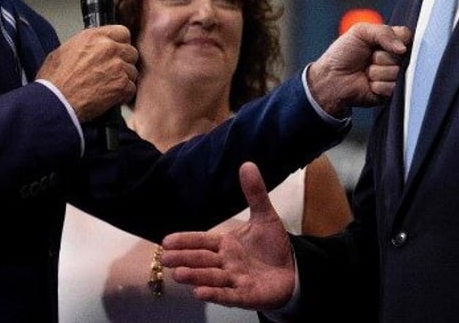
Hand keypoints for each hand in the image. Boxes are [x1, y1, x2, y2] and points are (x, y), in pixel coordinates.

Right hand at [36, 25, 137, 121]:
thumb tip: (91, 48)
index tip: (118, 50)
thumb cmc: (54, 80)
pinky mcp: (122, 85)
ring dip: (124, 79)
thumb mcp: (64, 51)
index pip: (122, 32)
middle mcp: (109, 48)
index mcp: (94, 37)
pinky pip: (131, 88)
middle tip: (113, 72)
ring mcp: (118, 67)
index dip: (121, 43)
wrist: (56, 101)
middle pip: (131, 52)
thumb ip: (85, 45)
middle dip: (124, 62)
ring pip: (133, 71)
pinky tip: (111, 97)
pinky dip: (123, 94)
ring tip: (108, 87)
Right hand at [161, 162, 295, 310]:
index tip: (166, 240)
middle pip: (202, 260)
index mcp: (226, 244)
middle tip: (165, 259)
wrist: (293, 271)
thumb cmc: (272, 246)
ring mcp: (235, 280)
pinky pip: (229, 296)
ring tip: (179, 275)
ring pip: (212, 277)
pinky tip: (200, 292)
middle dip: (184, 259)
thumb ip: (254, 193)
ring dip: (195, 276)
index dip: (185, 240)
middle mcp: (226, 263)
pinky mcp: (247, 295)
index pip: (202, 241)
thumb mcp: (265, 216)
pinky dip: (215, 294)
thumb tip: (247, 163)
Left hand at [308, 22, 410, 114]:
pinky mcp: (391, 92)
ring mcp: (394, 75)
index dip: (396, 40)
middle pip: (403, 55)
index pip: (407, 36)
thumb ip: (384, 32)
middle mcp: (395, 58)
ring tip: (366, 71)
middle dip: (381, 56)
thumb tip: (403, 48)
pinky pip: (392, 86)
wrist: (331, 78)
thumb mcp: (360, 31)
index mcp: (389, 40)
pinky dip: (377, 85)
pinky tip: (368, 83)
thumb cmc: (342, 54)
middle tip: (368, 58)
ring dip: (377, 71)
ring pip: (397, 71)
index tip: (381, 43)